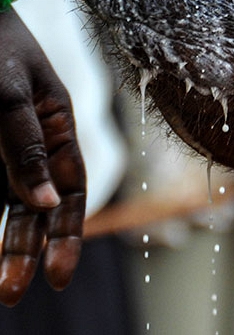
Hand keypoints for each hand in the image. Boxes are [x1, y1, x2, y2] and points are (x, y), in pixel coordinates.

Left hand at [0, 7, 85, 305]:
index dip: (67, 232)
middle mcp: (37, 142)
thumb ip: (27, 149)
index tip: (57, 275)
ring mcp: (6, 147)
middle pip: (40, 204)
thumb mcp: (10, 98)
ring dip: (6, 242)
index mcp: (59, 126)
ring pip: (11, 203)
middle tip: (11, 292)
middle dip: (29, 248)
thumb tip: (47, 203)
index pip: (71, 187)